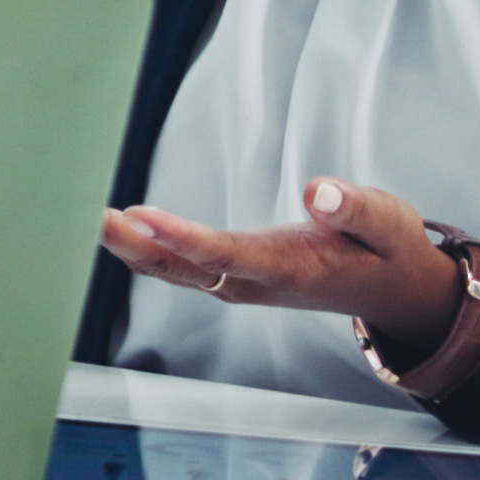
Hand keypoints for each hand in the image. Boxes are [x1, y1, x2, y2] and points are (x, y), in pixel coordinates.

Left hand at [103, 177, 469, 350]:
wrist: (393, 290)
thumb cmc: (388, 251)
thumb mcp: (391, 224)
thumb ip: (357, 208)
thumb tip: (320, 189)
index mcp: (293, 269)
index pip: (227, 254)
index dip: (183, 238)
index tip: (141, 216)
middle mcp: (257, 282)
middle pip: (184, 268)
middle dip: (134, 245)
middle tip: (87, 216)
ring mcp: (243, 282)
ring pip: (175, 270)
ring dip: (130, 246)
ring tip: (86, 216)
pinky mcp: (236, 274)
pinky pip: (181, 265)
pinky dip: (147, 246)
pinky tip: (118, 226)